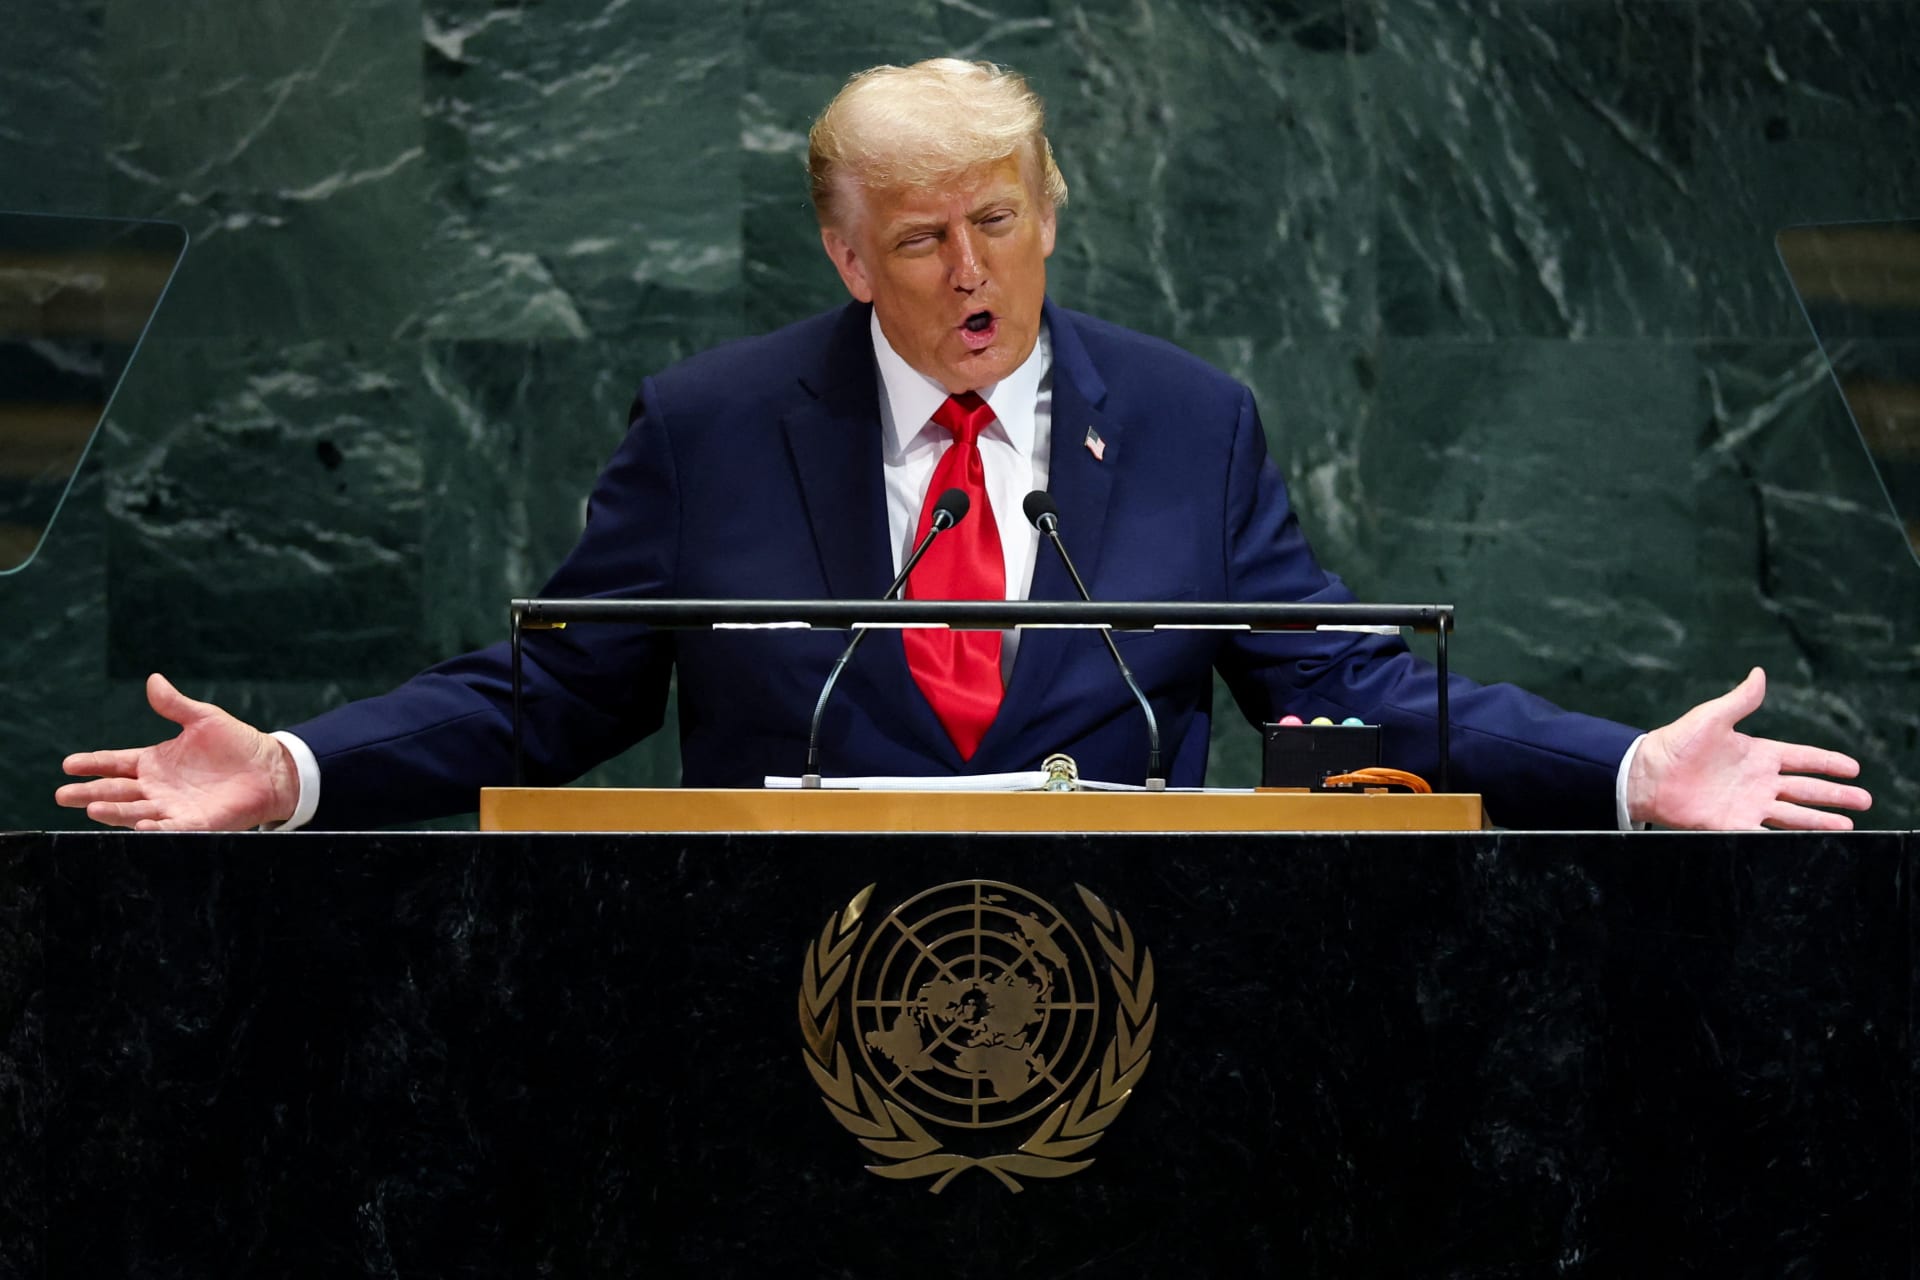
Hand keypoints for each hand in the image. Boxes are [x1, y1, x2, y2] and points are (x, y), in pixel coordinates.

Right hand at [57, 673, 300, 830]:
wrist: (270, 768)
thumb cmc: (236, 744)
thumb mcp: (203, 719)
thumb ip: (175, 705)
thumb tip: (153, 680)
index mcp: (153, 762)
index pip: (114, 763)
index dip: (92, 764)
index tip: (68, 764)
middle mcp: (156, 787)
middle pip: (116, 790)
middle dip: (89, 792)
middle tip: (63, 795)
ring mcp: (173, 807)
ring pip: (135, 811)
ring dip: (114, 811)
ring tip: (92, 807)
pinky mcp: (194, 823)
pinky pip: (171, 827)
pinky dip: (155, 828)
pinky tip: (141, 825)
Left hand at [1626, 667, 1871, 829]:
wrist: (1647, 774)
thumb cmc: (1676, 742)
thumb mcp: (1712, 717)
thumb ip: (1740, 700)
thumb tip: (1759, 673)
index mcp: (1757, 753)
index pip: (1802, 758)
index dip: (1828, 762)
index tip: (1853, 768)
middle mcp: (1758, 780)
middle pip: (1806, 789)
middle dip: (1836, 795)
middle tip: (1863, 801)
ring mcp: (1748, 803)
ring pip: (1795, 813)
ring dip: (1821, 819)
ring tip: (1847, 826)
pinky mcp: (1734, 824)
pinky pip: (1767, 832)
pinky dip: (1789, 837)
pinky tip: (1809, 841)